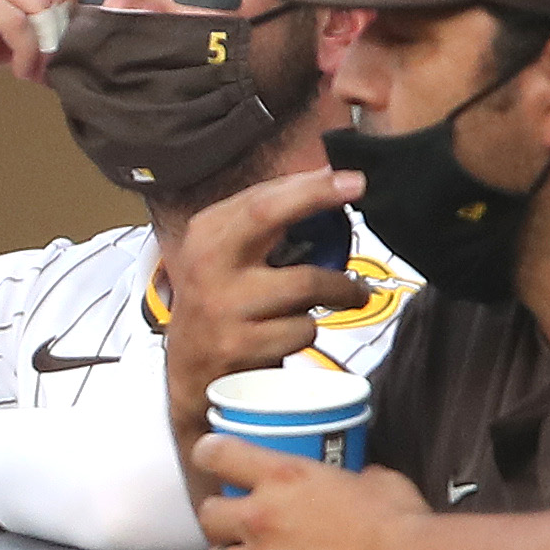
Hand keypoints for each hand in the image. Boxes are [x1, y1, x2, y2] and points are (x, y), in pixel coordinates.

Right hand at [0, 0, 77, 92]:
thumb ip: (23, 25)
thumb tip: (67, 43)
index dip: (67, 18)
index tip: (57, 54)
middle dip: (60, 33)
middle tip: (48, 68)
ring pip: (42, 2)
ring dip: (47, 45)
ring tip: (32, 70)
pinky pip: (18, 22)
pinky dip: (28, 53)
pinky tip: (19, 71)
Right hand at [158, 161, 369, 426]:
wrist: (189, 374)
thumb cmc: (222, 304)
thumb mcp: (227, 258)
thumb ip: (265, 226)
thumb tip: (329, 186)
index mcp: (207, 235)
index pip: (260, 197)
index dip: (310, 183)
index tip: (353, 175)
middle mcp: (207, 264)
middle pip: (266, 215)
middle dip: (316, 195)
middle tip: (361, 186)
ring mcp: (222, 306)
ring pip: (305, 284)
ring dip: (339, 290)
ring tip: (350, 294)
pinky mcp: (240, 346)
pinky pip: (303, 329)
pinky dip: (308, 330)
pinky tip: (291, 333)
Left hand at [196, 441, 430, 549]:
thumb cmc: (401, 531)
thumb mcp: (377, 482)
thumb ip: (353, 479)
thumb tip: (358, 482)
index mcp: (285, 479)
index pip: (219, 455)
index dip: (210, 455)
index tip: (210, 458)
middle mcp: (262, 520)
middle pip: (209, 516)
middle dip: (221, 521)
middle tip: (238, 525)